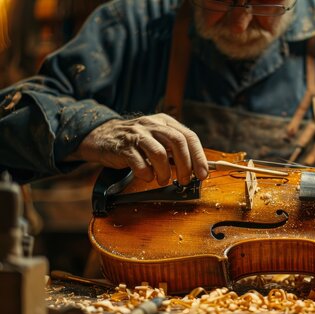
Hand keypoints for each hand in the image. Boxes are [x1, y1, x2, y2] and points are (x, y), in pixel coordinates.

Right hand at [67, 114, 207, 184]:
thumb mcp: (157, 139)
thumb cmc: (135, 142)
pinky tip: (147, 176)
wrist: (101, 136)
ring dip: (165, 172)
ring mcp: (137, 134)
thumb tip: (196, 169)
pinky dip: (146, 174)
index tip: (203, 174)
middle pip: (177, 142)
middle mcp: (153, 124)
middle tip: (185, 180)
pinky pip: (139, 163)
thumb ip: (175, 150)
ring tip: (163, 180)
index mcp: (165, 122)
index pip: (189, 136)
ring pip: (159, 153)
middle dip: (185, 165)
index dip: (198, 157)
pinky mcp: (123, 146)